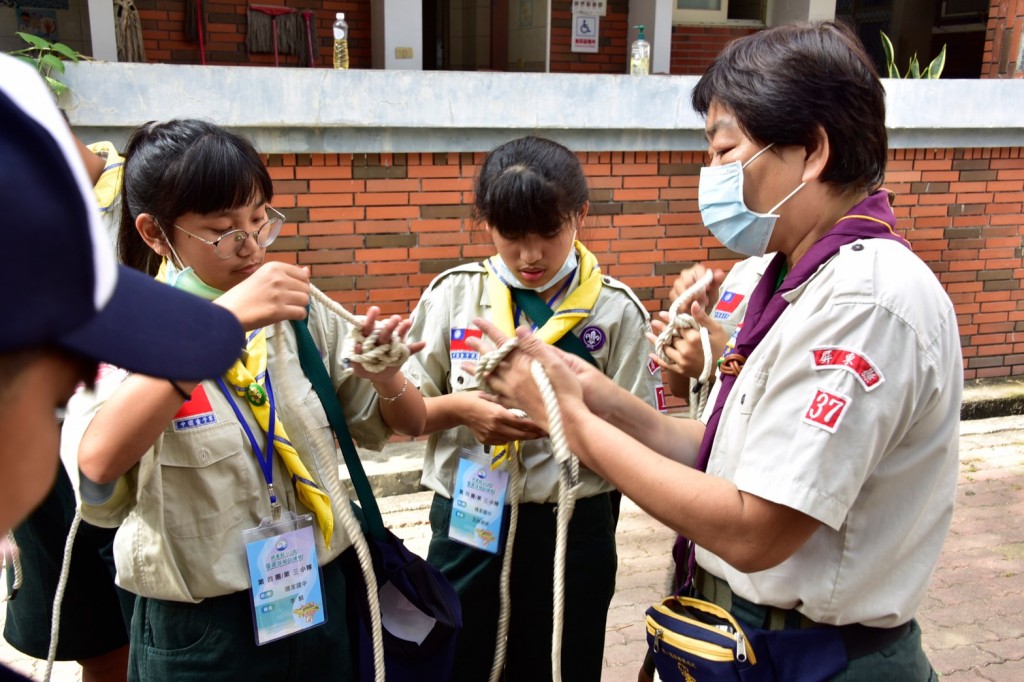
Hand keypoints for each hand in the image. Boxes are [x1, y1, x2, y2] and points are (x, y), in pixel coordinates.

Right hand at [214, 261, 309, 329]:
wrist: (228, 312)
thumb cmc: (244, 295)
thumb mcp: (264, 277)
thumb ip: (286, 274)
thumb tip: (308, 270)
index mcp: (274, 267)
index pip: (303, 275)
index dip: (299, 285)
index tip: (289, 291)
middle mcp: (278, 278)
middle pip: (305, 289)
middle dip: (299, 297)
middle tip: (285, 302)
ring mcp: (279, 294)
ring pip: (305, 301)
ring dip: (298, 306)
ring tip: (284, 309)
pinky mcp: (278, 310)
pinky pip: (301, 313)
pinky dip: (297, 316)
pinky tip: (285, 316)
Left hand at [350, 306, 426, 380]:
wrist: (379, 377)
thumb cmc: (365, 368)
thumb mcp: (358, 368)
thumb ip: (355, 358)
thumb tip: (358, 346)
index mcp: (369, 339)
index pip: (368, 327)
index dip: (371, 318)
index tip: (375, 310)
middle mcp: (381, 339)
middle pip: (385, 331)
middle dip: (390, 324)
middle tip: (395, 318)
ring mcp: (393, 345)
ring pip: (398, 336)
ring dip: (403, 329)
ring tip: (408, 323)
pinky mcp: (402, 353)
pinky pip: (410, 349)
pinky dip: (417, 346)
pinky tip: (423, 343)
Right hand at [461, 393, 546, 444]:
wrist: (459, 409)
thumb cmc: (477, 398)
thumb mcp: (494, 397)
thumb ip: (508, 404)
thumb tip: (526, 408)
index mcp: (498, 414)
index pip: (521, 423)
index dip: (534, 426)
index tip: (545, 426)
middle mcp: (495, 427)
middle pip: (519, 435)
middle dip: (533, 435)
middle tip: (544, 433)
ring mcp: (490, 435)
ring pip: (512, 439)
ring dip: (523, 437)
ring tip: (532, 433)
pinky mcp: (486, 441)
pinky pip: (503, 441)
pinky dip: (510, 438)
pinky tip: (514, 433)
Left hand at [465, 319, 587, 431]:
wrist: (565, 420)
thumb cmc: (565, 390)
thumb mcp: (555, 362)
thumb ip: (535, 346)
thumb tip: (519, 329)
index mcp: (522, 364)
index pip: (502, 342)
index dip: (489, 330)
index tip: (477, 321)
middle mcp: (512, 377)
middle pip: (491, 359)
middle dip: (479, 347)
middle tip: (467, 339)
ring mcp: (511, 392)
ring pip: (488, 378)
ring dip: (477, 370)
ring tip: (465, 365)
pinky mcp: (515, 405)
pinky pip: (495, 398)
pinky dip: (486, 394)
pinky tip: (480, 394)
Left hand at [647, 300, 725, 378]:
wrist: (726, 369)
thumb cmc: (723, 347)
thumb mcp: (716, 329)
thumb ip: (702, 317)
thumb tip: (693, 304)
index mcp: (694, 337)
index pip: (678, 325)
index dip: (669, 319)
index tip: (661, 314)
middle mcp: (685, 349)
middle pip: (670, 336)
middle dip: (662, 328)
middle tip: (653, 322)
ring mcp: (682, 361)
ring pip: (665, 349)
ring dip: (656, 341)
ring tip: (648, 334)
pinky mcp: (681, 370)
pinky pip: (667, 365)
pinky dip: (658, 359)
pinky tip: (651, 354)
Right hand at [668, 264, 725, 313]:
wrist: (702, 307)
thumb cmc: (709, 295)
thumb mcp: (715, 289)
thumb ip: (717, 280)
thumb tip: (720, 274)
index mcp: (698, 270)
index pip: (698, 270)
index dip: (702, 279)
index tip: (707, 289)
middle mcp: (686, 274)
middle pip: (687, 280)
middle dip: (695, 291)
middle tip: (702, 300)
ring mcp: (678, 283)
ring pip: (679, 287)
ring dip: (688, 298)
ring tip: (696, 306)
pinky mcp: (673, 292)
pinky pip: (674, 296)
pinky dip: (681, 303)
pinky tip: (688, 308)